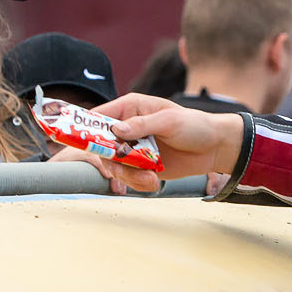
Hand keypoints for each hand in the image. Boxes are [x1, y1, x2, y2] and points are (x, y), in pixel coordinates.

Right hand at [76, 94, 244, 194]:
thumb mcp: (169, 121)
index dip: (83, 129)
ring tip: (151, 179)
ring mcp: (133, 149)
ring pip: (115, 166)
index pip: (98, 117)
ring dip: (129, 176)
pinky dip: (138, 183)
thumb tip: (116, 130)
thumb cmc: (194, 125)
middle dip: (111, 161)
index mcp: (130, 108)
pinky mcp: (142, 166)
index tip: (75, 142)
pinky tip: (153, 182)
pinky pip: (129, 178)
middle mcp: (127, 128)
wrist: (215, 148)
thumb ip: (141, 125)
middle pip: (101, 146)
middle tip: (122, 169)